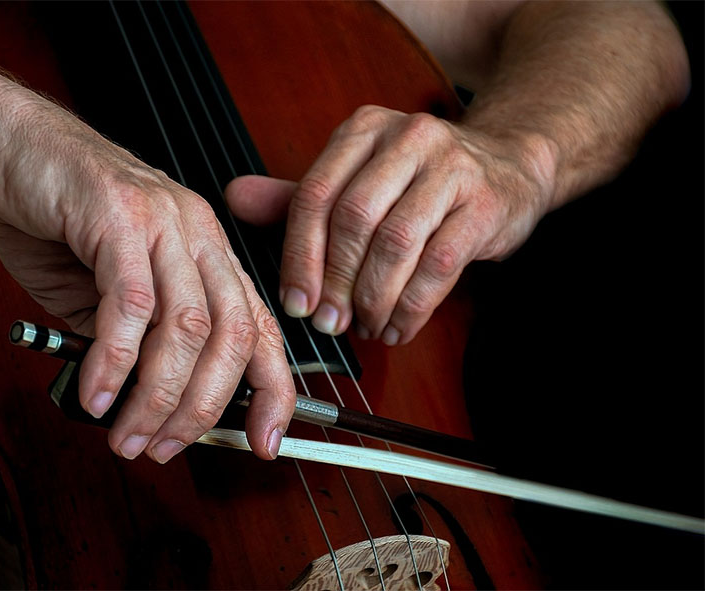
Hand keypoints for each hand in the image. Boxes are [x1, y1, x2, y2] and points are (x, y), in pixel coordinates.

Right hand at [0, 60, 294, 461]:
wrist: (0, 143)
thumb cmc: (53, 215)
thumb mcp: (105, 291)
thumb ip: (135, 341)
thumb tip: (146, 403)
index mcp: (206, 251)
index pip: (259, 328)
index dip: (272, 389)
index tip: (264, 440)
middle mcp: (196, 233)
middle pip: (231, 336)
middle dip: (202, 409)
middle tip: (165, 448)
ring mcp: (162, 220)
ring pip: (186, 327)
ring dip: (158, 397)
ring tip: (127, 435)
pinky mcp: (118, 216)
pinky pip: (130, 306)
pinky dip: (115, 362)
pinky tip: (96, 393)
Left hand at [227, 105, 554, 344]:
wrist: (509, 165)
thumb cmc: (419, 181)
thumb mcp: (356, 179)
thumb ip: (297, 196)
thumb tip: (234, 198)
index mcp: (363, 130)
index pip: (315, 195)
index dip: (299, 257)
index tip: (295, 304)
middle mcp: (407, 138)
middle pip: (353, 218)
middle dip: (335, 282)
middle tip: (330, 323)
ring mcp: (451, 166)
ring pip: (396, 243)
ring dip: (374, 298)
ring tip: (367, 326)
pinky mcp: (485, 203)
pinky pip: (439, 264)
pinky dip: (413, 306)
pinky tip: (400, 326)